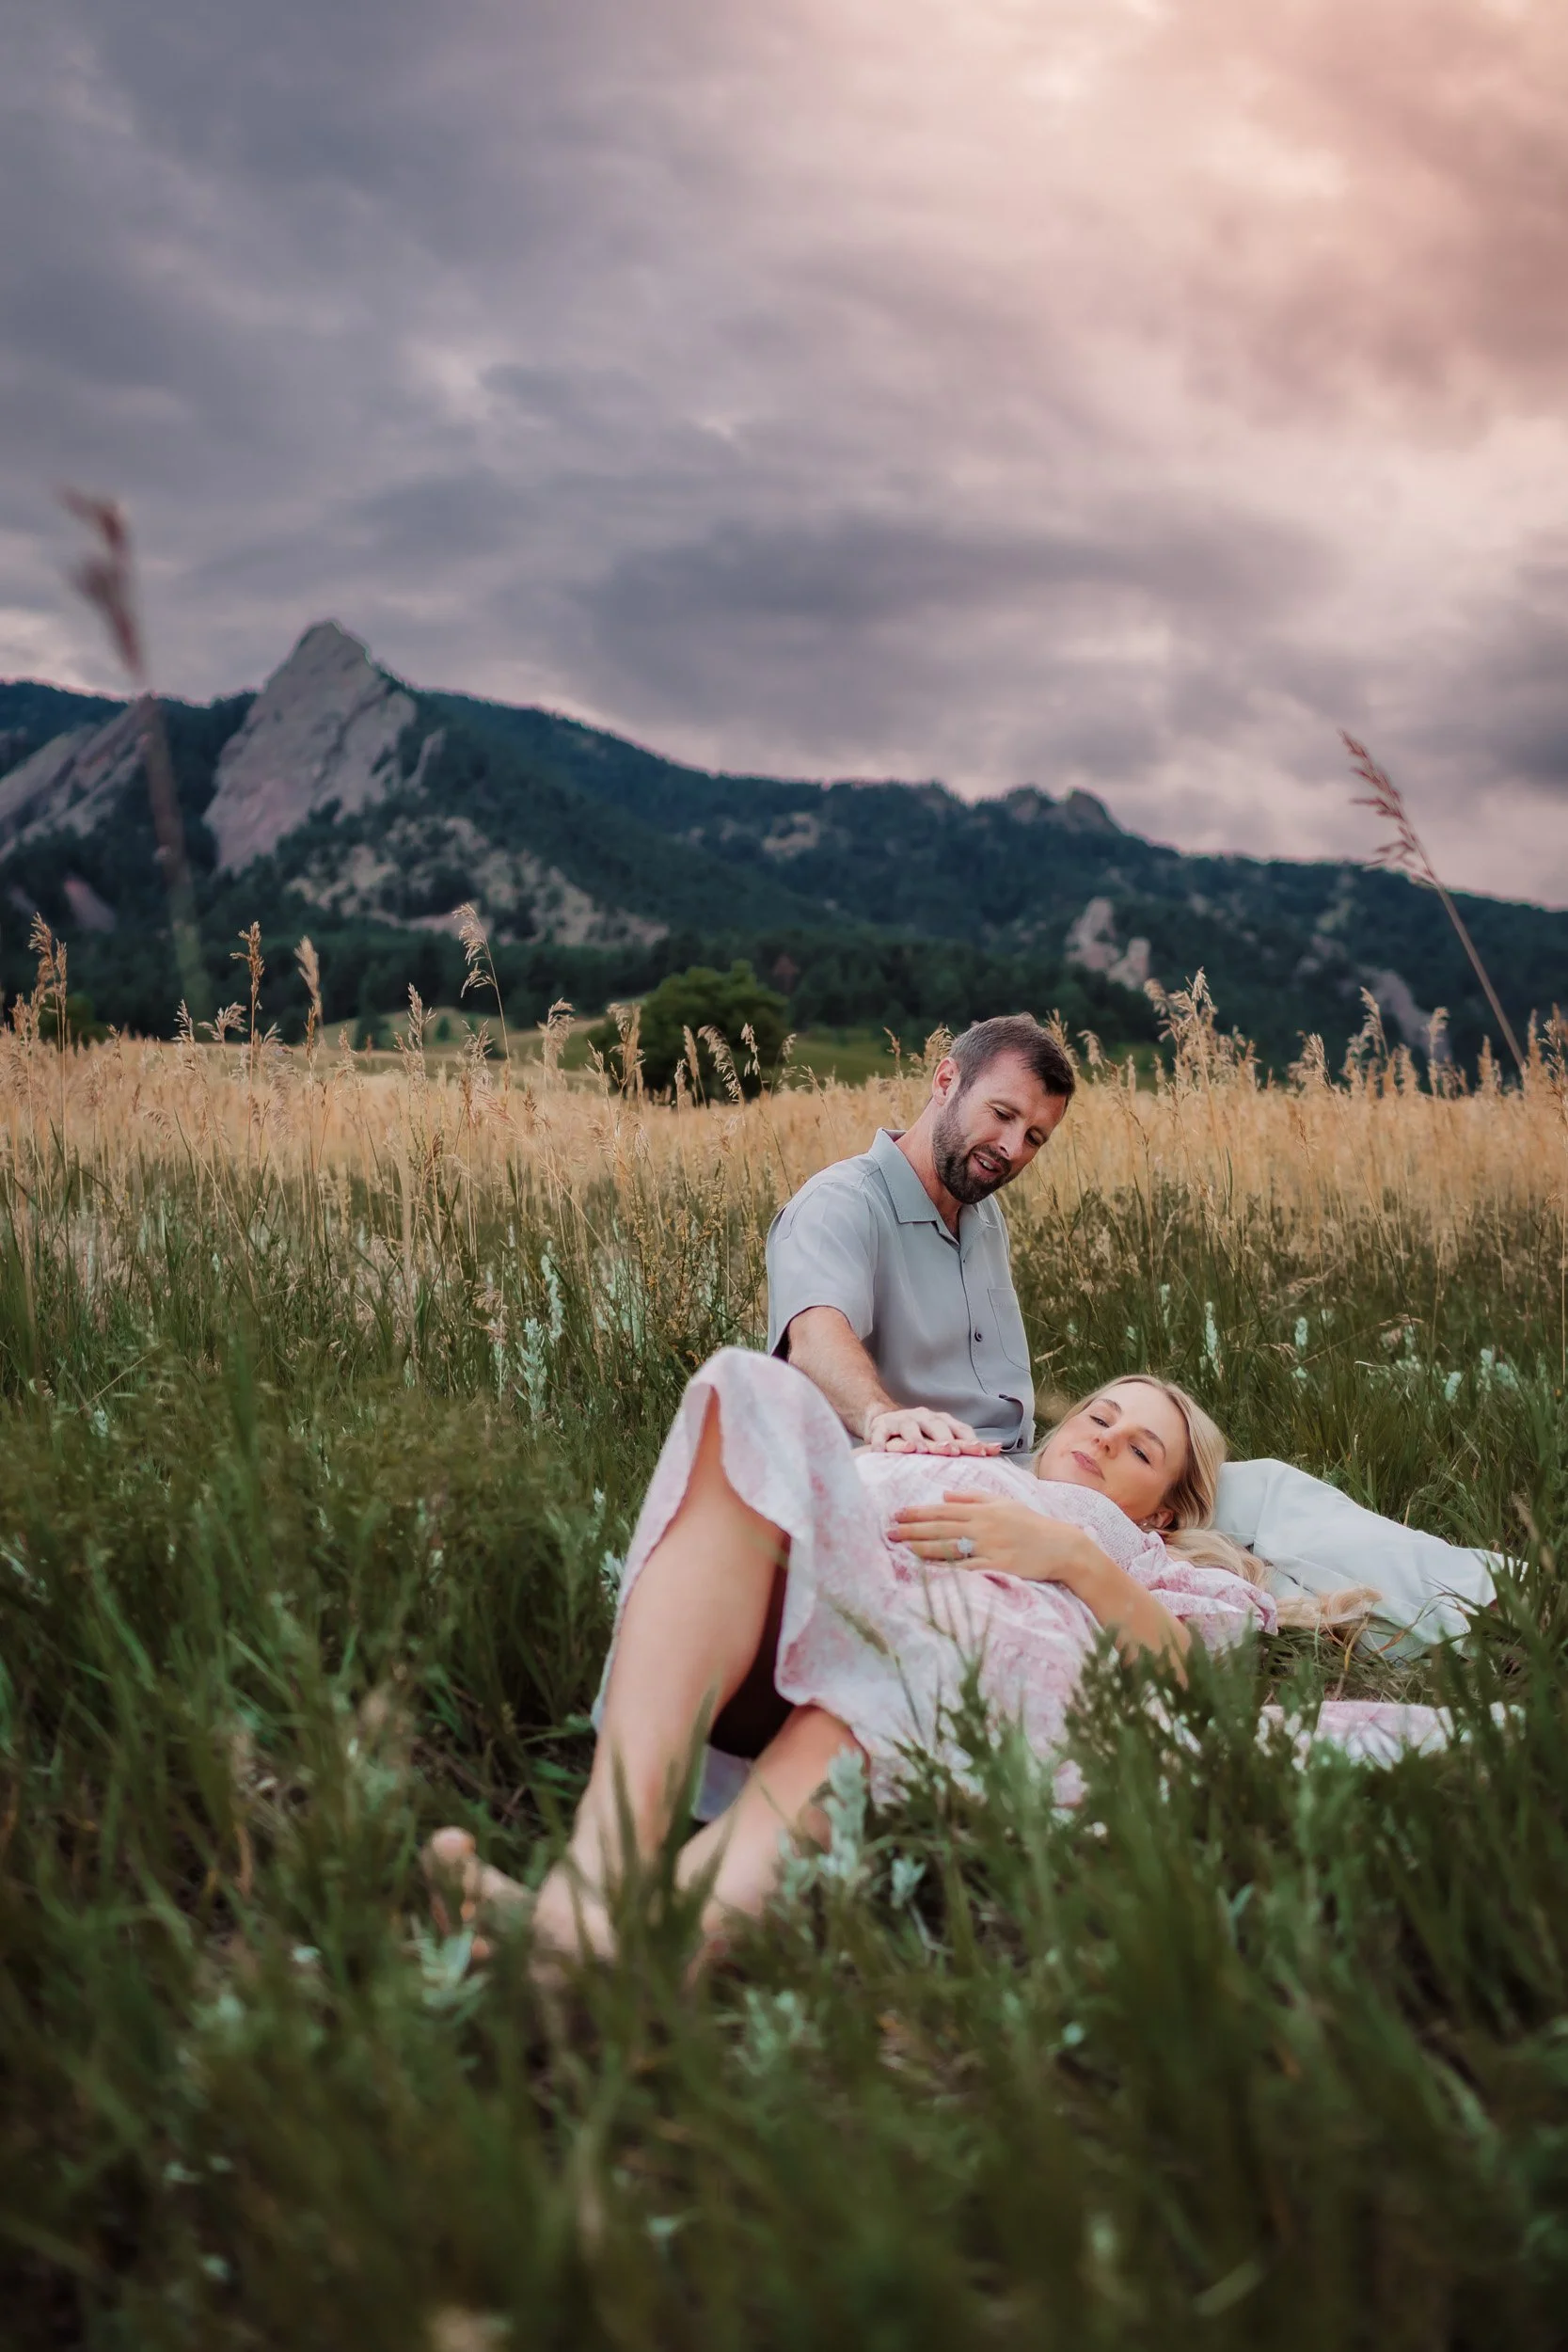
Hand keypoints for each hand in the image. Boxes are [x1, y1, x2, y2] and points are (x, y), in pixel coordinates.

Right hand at [864, 1406, 1000, 1455]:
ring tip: (919, 1450)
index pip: (958, 1430)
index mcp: (940, 1421)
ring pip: (909, 1429)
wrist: (882, 1419)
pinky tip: (881, 1452)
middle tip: (952, 1451)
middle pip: (935, 1426)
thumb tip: (997, 1449)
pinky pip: (880, 1435)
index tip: (982, 1451)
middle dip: (944, 1439)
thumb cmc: (919, 1434)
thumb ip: (965, 1443)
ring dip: (915, 1439)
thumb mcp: (941, 1436)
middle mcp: (922, 1418)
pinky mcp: (881, 1428)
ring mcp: (901, 1421)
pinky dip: (880, 1443)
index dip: (969, 1440)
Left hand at [890, 1493, 1095, 1584]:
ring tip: (903, 1548)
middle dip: (913, 1529)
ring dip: (923, 1547)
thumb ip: (973, 1496)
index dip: (919, 1512)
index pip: (943, 1510)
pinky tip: (931, 1571)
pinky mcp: (998, 1566)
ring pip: (950, 1546)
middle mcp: (983, 1526)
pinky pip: (969, 1569)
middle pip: (941, 1527)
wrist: (1061, 1546)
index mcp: (983, 1510)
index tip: (898, 1514)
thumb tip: (944, 1493)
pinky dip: (949, 1570)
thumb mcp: (1003, 1502)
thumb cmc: (1031, 1523)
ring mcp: (990, 1547)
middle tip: (890, 1532)